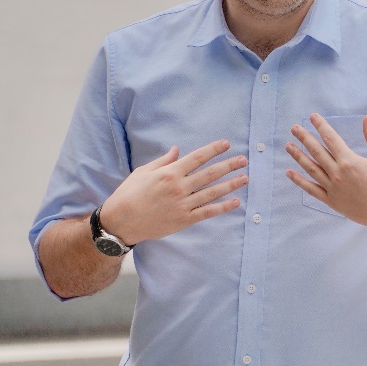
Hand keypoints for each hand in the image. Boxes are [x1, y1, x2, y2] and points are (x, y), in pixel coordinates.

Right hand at [100, 140, 247, 244]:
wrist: (121, 222)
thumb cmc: (129, 193)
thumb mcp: (143, 172)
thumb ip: (164, 161)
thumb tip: (178, 150)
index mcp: (169, 173)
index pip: (197, 157)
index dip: (213, 150)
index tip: (227, 144)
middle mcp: (179, 187)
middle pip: (210, 174)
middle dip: (229, 165)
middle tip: (244, 160)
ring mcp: (182, 205)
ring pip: (212, 192)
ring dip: (231, 184)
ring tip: (245, 178)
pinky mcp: (184, 220)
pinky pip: (207, 212)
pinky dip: (223, 207)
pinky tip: (236, 202)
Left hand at [285, 113, 366, 232]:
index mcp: (350, 161)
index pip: (331, 138)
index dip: (321, 126)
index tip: (312, 117)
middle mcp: (338, 174)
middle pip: (317, 151)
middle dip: (304, 138)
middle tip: (294, 128)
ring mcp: (333, 189)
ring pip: (311, 169)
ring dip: (298, 156)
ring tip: (288, 146)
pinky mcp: (333, 202)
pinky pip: (312, 190)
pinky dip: (300, 181)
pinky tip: (290, 173)